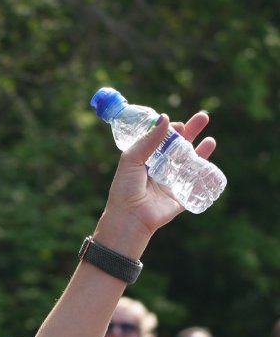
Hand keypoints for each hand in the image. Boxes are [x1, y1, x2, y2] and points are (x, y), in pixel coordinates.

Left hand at [103, 110, 216, 238]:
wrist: (130, 218)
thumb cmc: (125, 190)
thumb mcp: (131, 160)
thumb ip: (148, 140)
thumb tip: (165, 117)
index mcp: (144, 161)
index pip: (160, 141)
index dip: (170, 131)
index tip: (177, 125)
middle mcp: (159, 171)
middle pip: (179, 148)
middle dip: (191, 133)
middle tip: (203, 117)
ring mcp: (171, 183)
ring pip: (190, 164)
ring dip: (201, 151)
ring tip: (210, 140)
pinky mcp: (180, 197)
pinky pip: (196, 184)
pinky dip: (206, 174)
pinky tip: (212, 165)